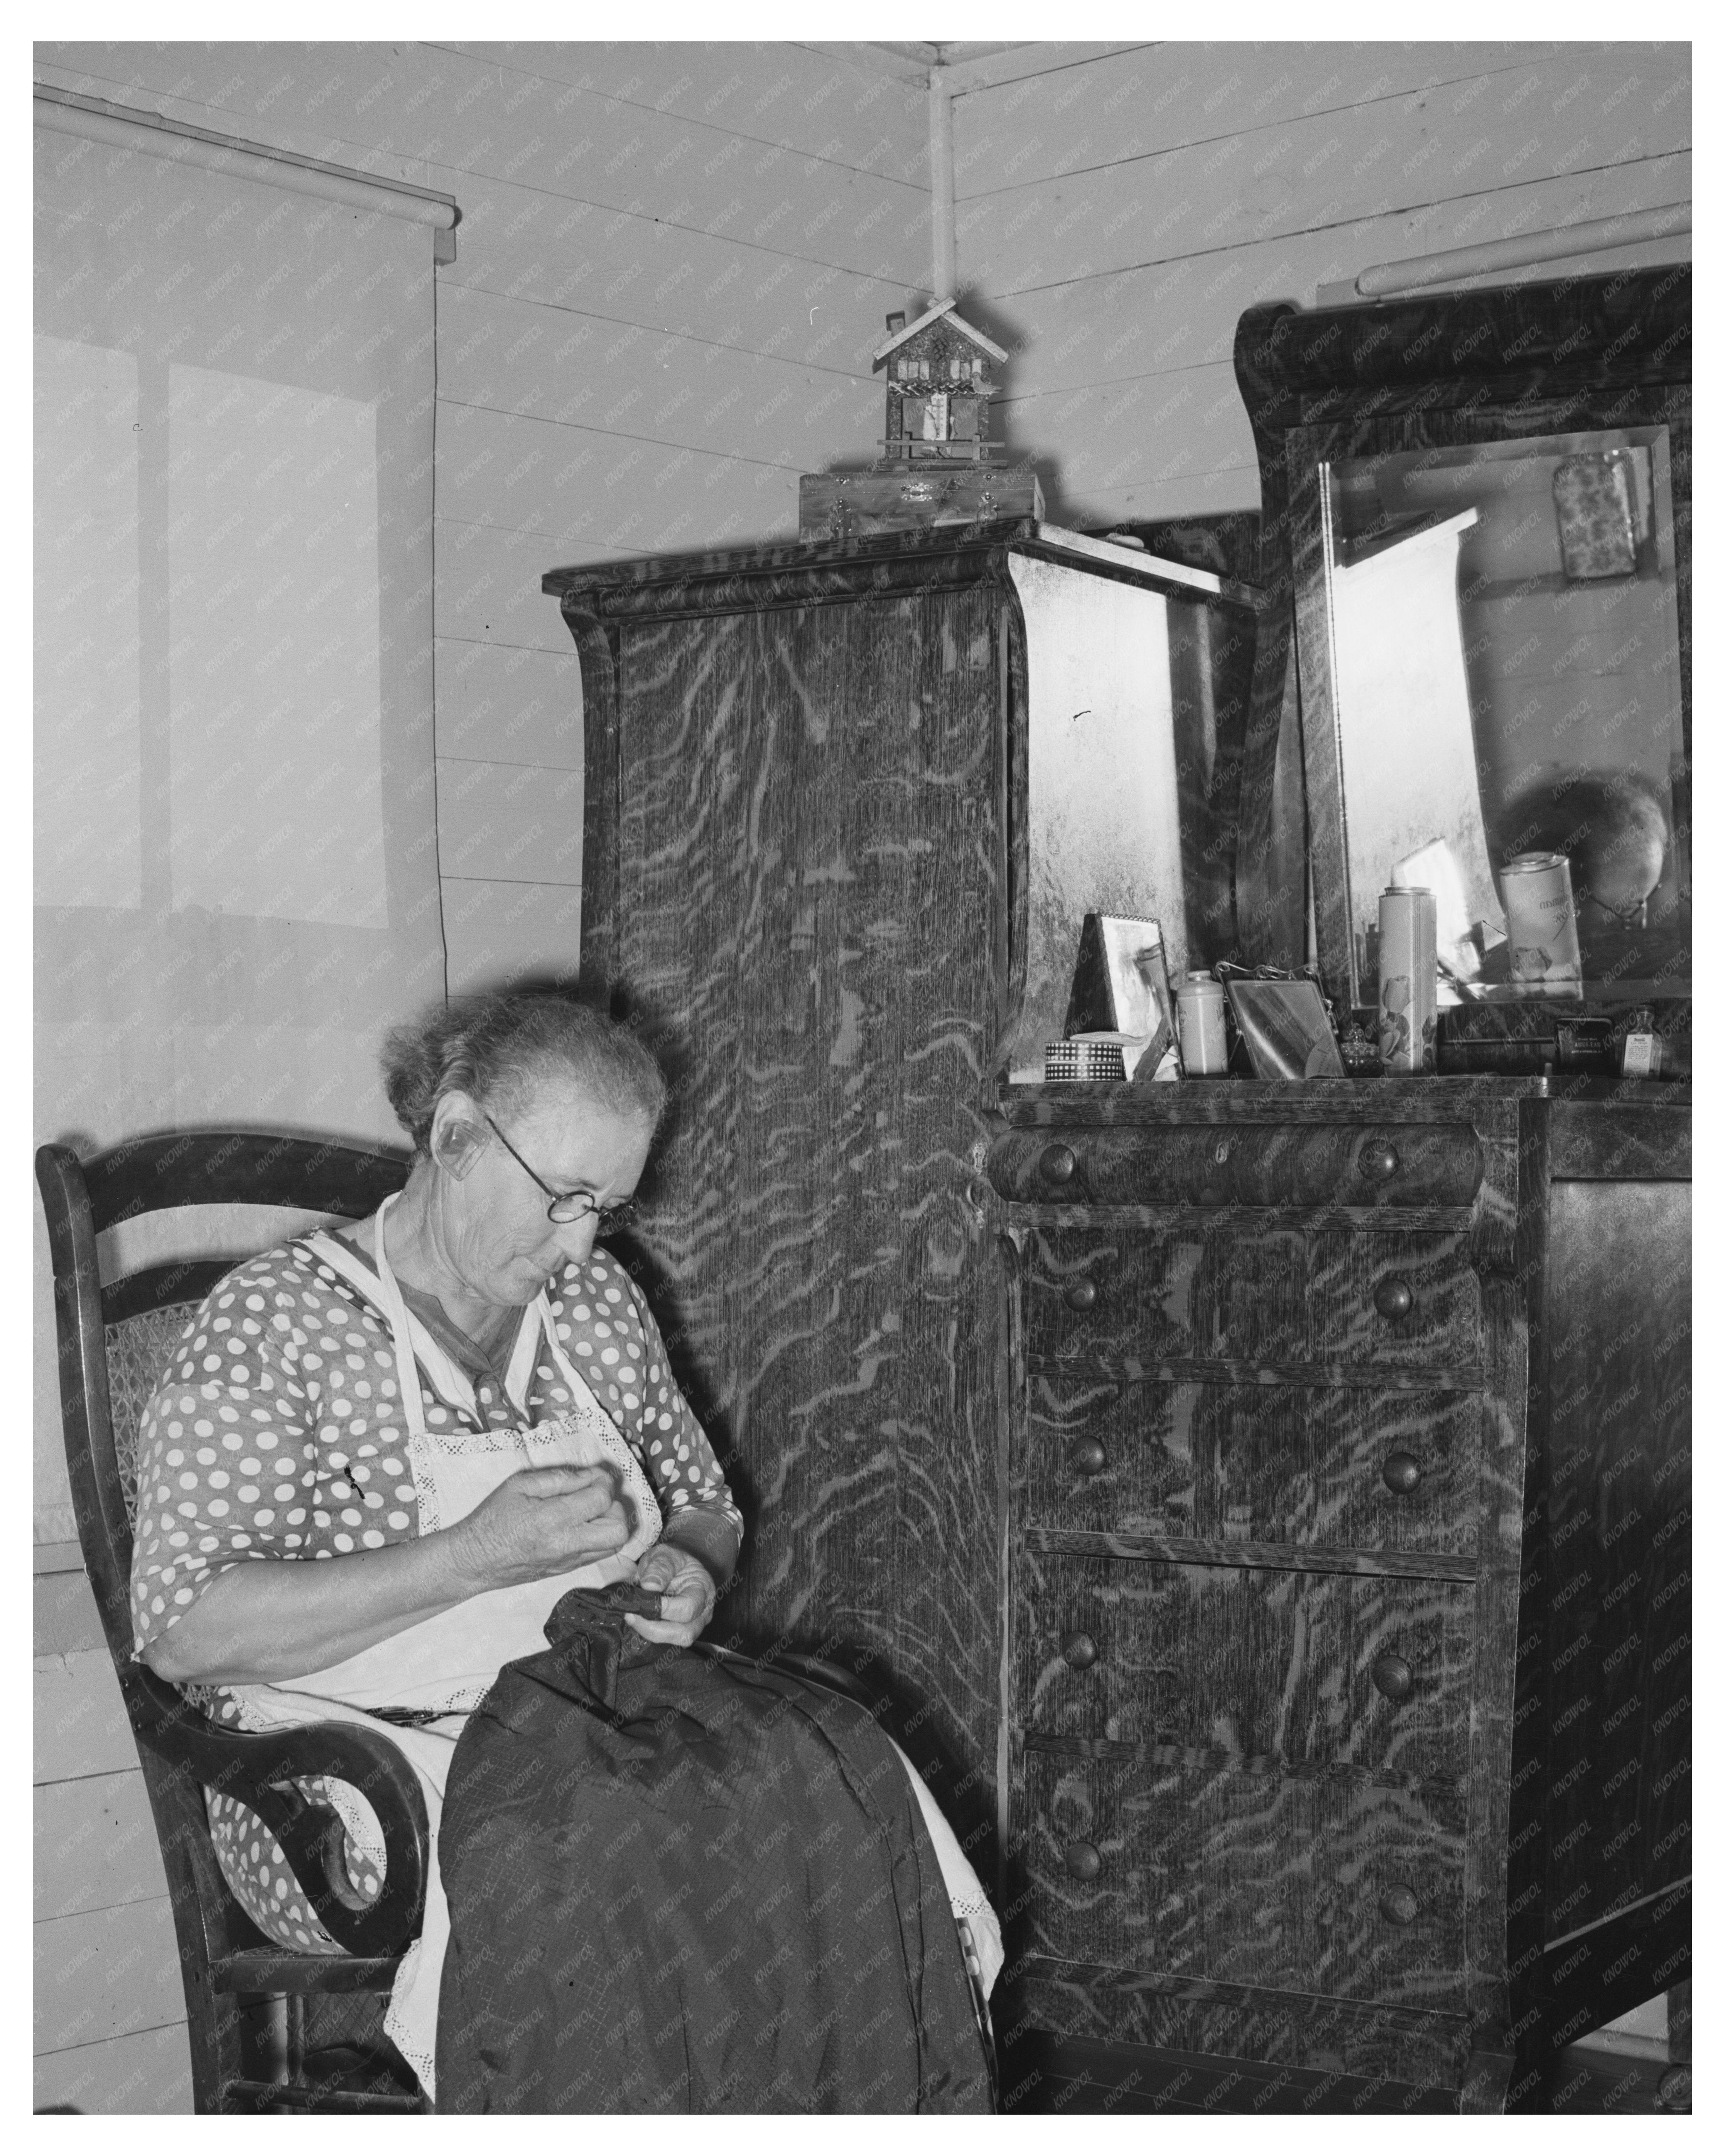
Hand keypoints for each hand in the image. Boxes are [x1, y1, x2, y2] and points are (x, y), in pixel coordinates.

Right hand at [443, 1466, 632, 1594]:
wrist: (474, 1560)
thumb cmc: (492, 1518)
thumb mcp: (519, 1485)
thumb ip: (558, 1478)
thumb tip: (589, 1476)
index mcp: (551, 1519)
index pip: (600, 1500)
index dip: (604, 1482)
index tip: (595, 1475)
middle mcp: (565, 1544)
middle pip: (618, 1529)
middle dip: (614, 1506)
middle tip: (596, 1495)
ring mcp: (569, 1561)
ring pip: (614, 1545)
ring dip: (611, 1523)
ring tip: (591, 1511)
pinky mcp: (567, 1570)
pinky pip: (600, 1554)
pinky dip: (601, 1536)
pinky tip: (583, 1525)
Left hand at [624, 1542, 717, 1647]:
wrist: (670, 1566)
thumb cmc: (671, 1561)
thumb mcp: (666, 1554)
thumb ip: (660, 1567)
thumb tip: (650, 1586)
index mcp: (704, 1589)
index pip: (688, 1608)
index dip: (665, 1609)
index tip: (643, 1602)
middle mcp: (703, 1612)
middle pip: (685, 1633)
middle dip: (654, 1628)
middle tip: (631, 1615)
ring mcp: (694, 1624)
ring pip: (676, 1641)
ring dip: (651, 1633)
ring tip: (632, 1617)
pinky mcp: (679, 1632)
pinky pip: (667, 1641)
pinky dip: (650, 1633)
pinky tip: (637, 1621)